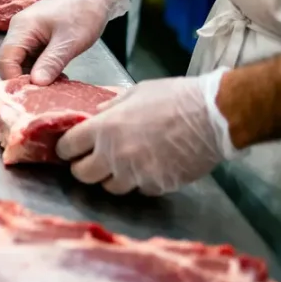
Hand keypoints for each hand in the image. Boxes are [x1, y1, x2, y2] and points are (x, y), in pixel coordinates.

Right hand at [0, 0, 130, 84]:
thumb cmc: (83, 12)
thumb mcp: (69, 41)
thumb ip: (51, 62)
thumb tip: (36, 84)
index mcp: (22, 28)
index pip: (5, 60)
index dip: (14, 80)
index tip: (32, 95)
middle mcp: (19, 32)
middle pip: (11, 64)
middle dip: (26, 81)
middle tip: (46, 94)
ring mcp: (27, 35)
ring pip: (22, 64)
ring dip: (36, 77)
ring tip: (55, 86)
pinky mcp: (37, 40)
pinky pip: (32, 60)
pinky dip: (42, 71)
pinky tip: (57, 77)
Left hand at [56, 70, 236, 195]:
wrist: (214, 116)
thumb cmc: (176, 98)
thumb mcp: (136, 92)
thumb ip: (111, 107)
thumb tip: (96, 114)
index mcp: (104, 128)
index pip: (68, 147)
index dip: (66, 148)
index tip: (70, 148)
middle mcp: (115, 155)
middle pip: (82, 175)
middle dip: (83, 167)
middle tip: (92, 159)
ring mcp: (136, 174)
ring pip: (109, 187)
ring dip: (111, 177)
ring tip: (123, 163)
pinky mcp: (157, 186)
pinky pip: (139, 189)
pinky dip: (140, 181)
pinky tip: (150, 167)